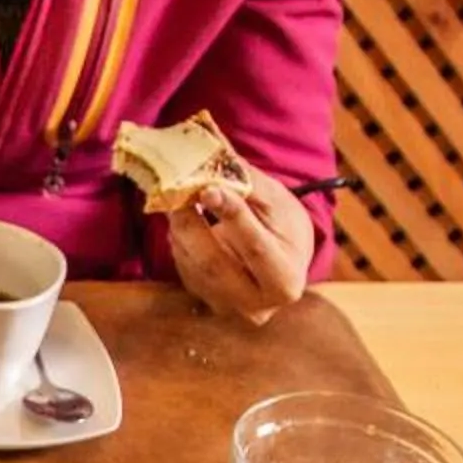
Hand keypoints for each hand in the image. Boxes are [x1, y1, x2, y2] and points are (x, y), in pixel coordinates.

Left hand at [166, 167, 313, 324]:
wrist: (282, 262)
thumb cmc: (285, 228)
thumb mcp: (278, 203)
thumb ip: (248, 183)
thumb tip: (216, 154)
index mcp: (285, 281)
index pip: (255, 247)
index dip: (232, 217)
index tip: (209, 188)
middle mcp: (255, 305)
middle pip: (213, 263)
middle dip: (191, 223)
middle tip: (176, 190)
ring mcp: (226, 308)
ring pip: (192, 265)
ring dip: (180, 229)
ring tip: (178, 198)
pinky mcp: (203, 301)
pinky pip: (184, 267)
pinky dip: (180, 239)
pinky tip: (184, 220)